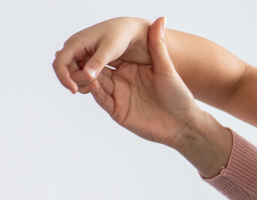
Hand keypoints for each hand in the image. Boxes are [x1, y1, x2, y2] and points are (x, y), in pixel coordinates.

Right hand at [53, 17, 151, 93]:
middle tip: (96, 85)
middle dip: (78, 81)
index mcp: (75, 43)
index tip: (74, 90)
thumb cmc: (121, 35)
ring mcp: (81, 55)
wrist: (131, 31)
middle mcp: (75, 49)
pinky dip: (89, 81)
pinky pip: (84, 74)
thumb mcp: (110, 48)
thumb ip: (98, 62)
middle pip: (67, 72)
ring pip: (74, 75)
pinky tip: (99, 83)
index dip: (64, 78)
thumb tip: (87, 76)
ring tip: (97, 86)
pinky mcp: (89, 61)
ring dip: (83, 83)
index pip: (60, 63)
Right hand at [79, 17, 231, 174]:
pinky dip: (94, 91)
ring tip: (80, 70)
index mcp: (129, 69)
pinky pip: (102, 99)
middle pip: (93, 70)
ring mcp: (118, 97)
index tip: (80, 43)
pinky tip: (91, 83)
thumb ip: (158, 44)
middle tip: (69, 57)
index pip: (104, 58)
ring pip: (93, 84)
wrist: (185, 123)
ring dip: (84, 76)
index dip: (91, 52)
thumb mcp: (167, 68)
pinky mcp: (118, 111)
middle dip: (80, 64)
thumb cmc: (180, 96)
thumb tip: (162, 18)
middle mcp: (121, 81)